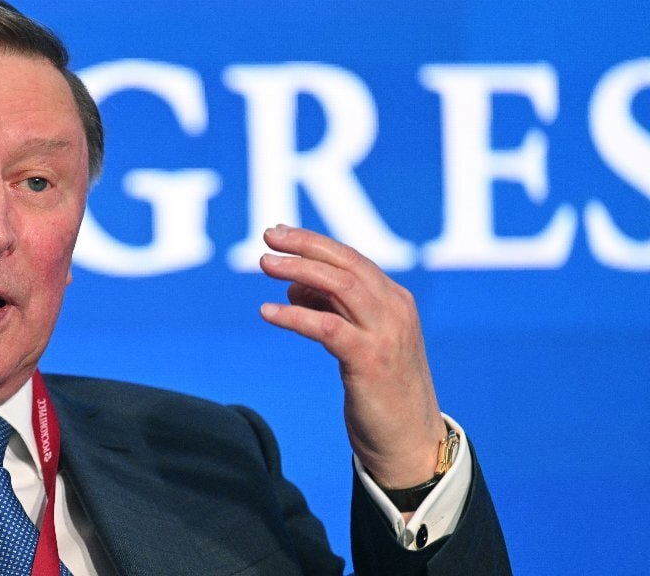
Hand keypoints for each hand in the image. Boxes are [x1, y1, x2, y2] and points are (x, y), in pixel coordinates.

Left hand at [257, 224, 444, 488]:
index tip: (280, 233)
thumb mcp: (359, 342)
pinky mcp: (370, 360)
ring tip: (265, 263)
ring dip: (299, 270)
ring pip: (339, 286)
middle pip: (346, 264)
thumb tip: (295, 285)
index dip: (314, 243)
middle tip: (269, 236)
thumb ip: (333, 310)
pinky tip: (267, 311)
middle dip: (305, 245)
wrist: (410, 443)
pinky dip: (294, 315)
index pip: (352, 259)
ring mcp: (385, 334)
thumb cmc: (381, 393)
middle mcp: (395, 310)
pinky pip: (326, 327)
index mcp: (396, 301)